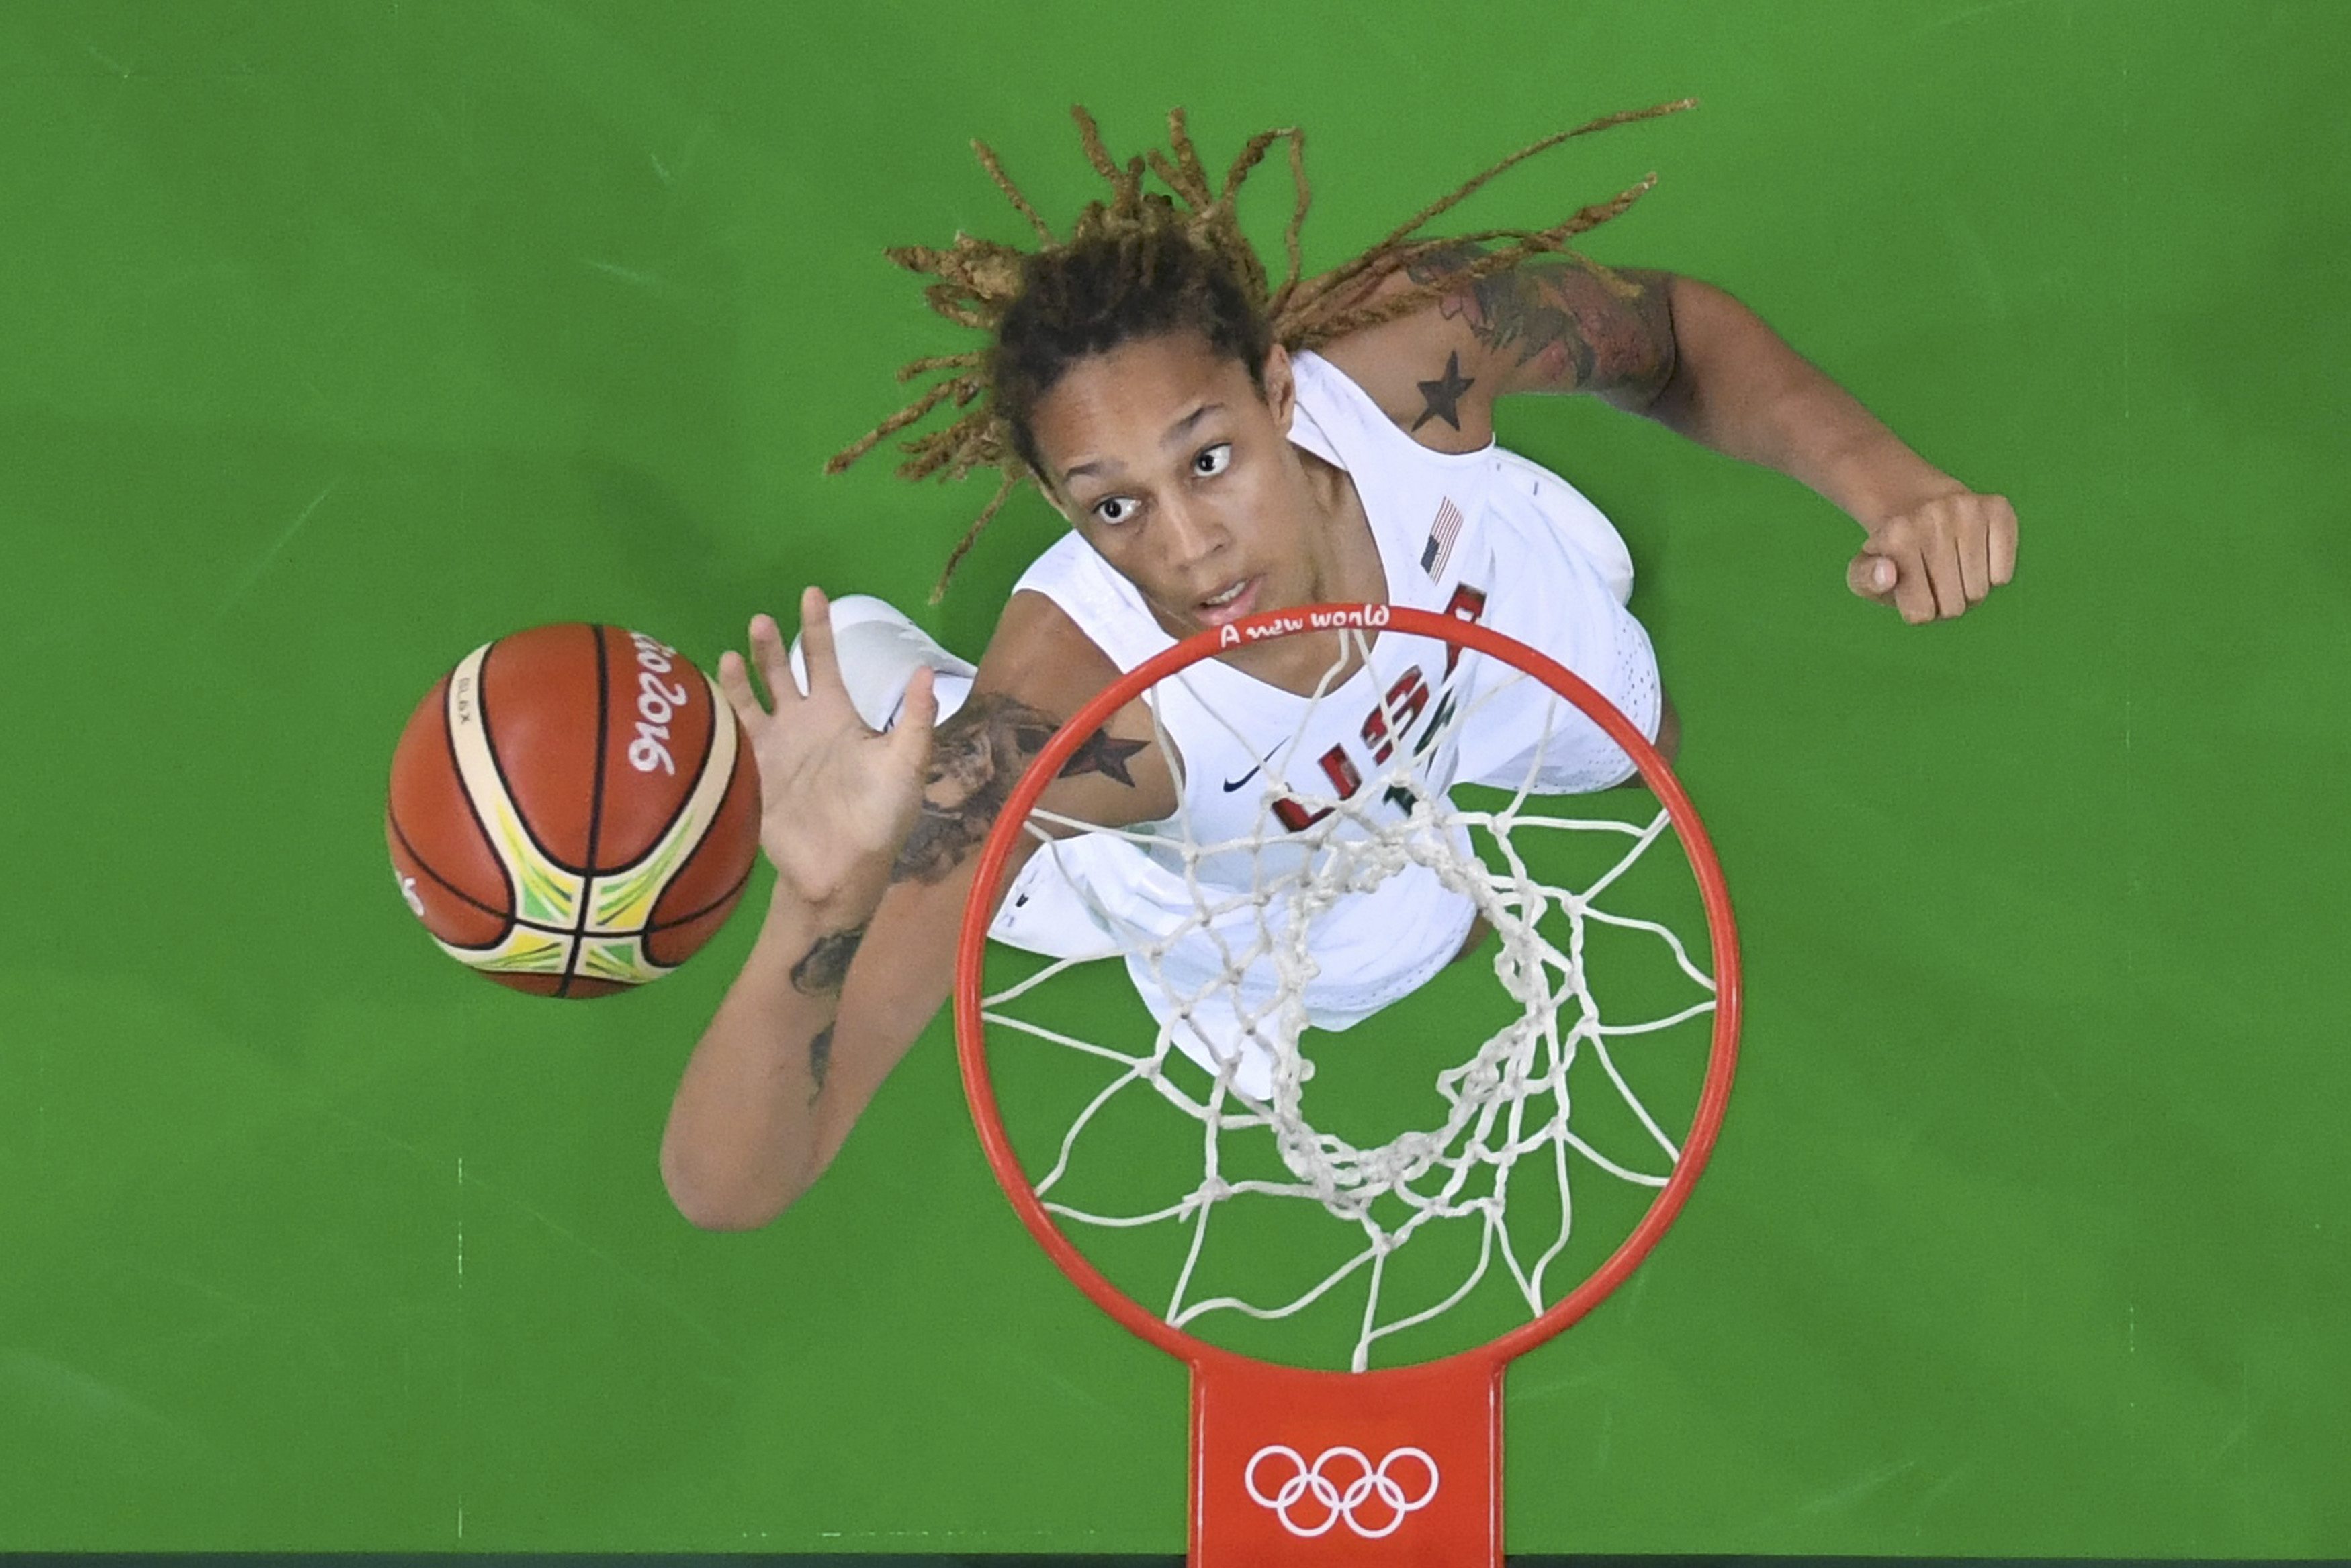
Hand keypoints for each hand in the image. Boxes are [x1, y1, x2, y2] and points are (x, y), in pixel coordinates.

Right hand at [716, 587, 935, 920]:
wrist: (841, 868)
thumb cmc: (879, 817)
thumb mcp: (905, 764)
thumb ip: (913, 720)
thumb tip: (926, 671)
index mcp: (836, 714)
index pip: (823, 660)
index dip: (817, 627)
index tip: (812, 592)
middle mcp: (800, 723)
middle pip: (780, 672)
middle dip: (770, 645)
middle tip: (760, 620)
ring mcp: (772, 748)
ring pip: (749, 699)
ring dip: (740, 676)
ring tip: (730, 652)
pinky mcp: (750, 774)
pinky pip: (729, 737)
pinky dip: (716, 716)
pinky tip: (702, 697)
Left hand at [1846, 490, 2018, 623]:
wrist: (1916, 504)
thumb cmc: (1892, 553)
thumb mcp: (1863, 572)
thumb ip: (1865, 581)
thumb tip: (1887, 574)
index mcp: (1897, 536)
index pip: (1921, 614)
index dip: (1917, 611)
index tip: (1910, 589)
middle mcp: (1934, 517)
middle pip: (1953, 607)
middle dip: (1943, 604)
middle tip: (1932, 579)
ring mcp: (1969, 509)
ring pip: (1979, 592)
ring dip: (1967, 591)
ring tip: (1951, 568)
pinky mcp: (1998, 509)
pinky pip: (2002, 574)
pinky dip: (1991, 576)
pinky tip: (1973, 556)